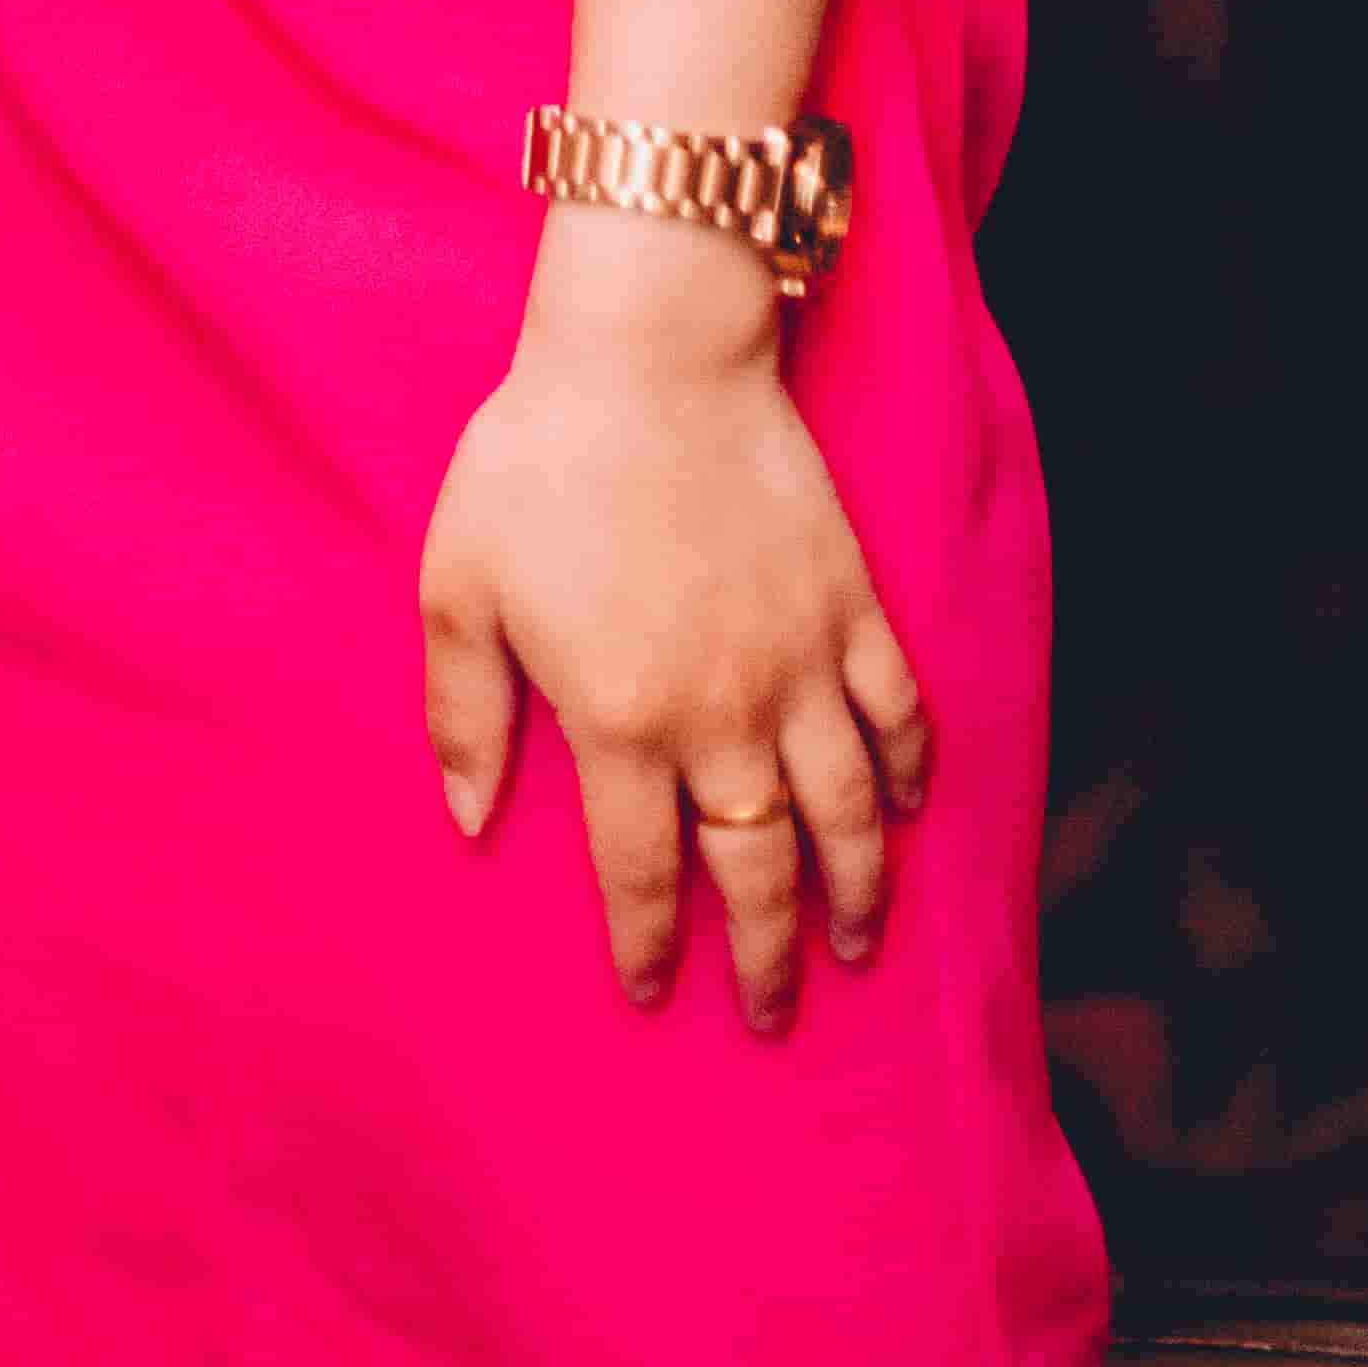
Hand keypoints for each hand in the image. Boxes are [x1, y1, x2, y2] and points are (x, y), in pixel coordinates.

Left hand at [417, 260, 930, 1033]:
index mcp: (619, 720)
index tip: (651, 994)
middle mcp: (722, 714)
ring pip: (843, 815)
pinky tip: (903, 810)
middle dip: (766, 960)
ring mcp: (798, 662)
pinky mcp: (850, 605)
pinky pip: (897, 713)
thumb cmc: (537, 459)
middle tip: (774, 1015)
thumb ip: (466, 714)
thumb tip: (469, 820)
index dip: (648, 947)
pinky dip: (908, 772)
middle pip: (757, 871)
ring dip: (854, 894)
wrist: (649, 352)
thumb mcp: (459, 585)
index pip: (640, 874)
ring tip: (854, 946)